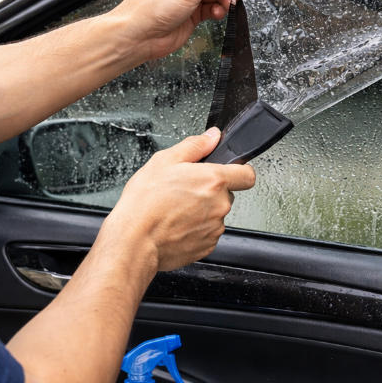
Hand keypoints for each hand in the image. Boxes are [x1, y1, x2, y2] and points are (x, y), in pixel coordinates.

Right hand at [102, 128, 255, 271]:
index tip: (228, 172)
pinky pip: (207, 233)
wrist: (134, 241)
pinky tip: (175, 225)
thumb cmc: (145, 203)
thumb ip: (195, 146)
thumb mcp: (164, 161)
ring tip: (175, 210)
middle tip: (184, 191)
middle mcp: (220, 205)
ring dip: (202, 211)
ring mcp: (215, 228)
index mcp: (214, 180)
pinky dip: (195, 229)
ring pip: (216, 214)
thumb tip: (211, 136)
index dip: (238, 171)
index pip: (247, 174)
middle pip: (227, 194)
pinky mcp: (207, 246)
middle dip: (211, 191)